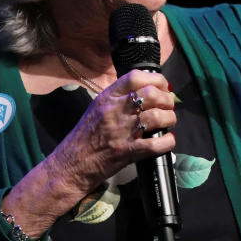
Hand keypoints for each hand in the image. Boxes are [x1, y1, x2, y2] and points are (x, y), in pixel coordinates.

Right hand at [51, 70, 176, 193]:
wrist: (71, 164)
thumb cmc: (86, 136)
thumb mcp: (98, 107)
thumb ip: (119, 97)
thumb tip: (147, 90)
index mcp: (107, 97)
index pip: (135, 77)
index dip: (156, 80)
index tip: (163, 87)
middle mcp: (115, 111)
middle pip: (151, 94)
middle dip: (167, 100)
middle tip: (168, 107)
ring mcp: (121, 131)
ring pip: (157, 117)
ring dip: (169, 119)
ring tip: (168, 122)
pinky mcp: (127, 151)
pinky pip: (156, 144)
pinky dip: (168, 141)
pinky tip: (167, 140)